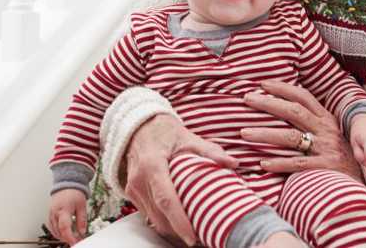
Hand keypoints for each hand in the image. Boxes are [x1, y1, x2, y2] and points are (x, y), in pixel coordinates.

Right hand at [48, 189, 87, 245]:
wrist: (67, 183)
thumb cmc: (74, 192)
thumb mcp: (82, 206)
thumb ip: (82, 220)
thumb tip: (82, 232)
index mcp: (64, 209)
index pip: (65, 227)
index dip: (69, 238)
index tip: (75, 243)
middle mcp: (55, 212)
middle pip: (58, 231)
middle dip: (67, 238)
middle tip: (76, 240)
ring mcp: (51, 213)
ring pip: (54, 230)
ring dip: (62, 236)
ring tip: (72, 236)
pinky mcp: (50, 214)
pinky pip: (51, 226)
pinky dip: (57, 232)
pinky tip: (64, 232)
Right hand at [124, 113, 237, 246]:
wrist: (139, 128)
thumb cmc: (164, 132)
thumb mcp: (187, 138)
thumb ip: (210, 152)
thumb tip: (233, 163)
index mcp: (152, 165)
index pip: (166, 200)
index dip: (179, 221)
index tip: (193, 237)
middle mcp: (139, 180)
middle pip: (160, 216)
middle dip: (179, 231)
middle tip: (202, 236)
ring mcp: (133, 189)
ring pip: (154, 219)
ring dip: (172, 229)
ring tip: (195, 230)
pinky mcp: (132, 194)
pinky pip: (149, 214)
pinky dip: (164, 220)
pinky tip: (180, 219)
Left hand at [239, 80, 362, 179]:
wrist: (362, 182)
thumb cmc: (340, 155)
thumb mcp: (330, 132)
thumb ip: (312, 120)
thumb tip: (284, 105)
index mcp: (326, 119)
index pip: (303, 97)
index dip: (283, 88)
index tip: (263, 84)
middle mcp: (325, 131)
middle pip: (294, 112)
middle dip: (269, 104)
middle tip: (247, 99)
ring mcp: (325, 149)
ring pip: (291, 137)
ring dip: (265, 134)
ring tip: (244, 133)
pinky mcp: (324, 168)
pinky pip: (297, 164)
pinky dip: (279, 163)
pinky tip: (263, 163)